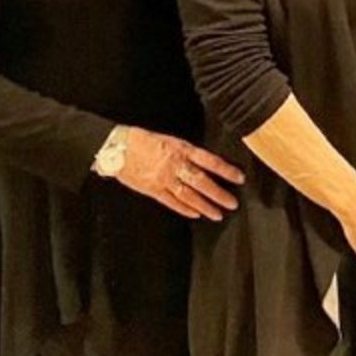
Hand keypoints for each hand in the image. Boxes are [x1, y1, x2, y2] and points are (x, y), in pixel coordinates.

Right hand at [113, 128, 243, 220]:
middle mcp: (175, 165)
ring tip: (217, 214)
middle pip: (201, 182)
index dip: (226, 170)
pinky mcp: (152, 189)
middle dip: (219, 194)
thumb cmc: (143, 140)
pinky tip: (195, 214)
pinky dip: (184, 208)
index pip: (210, 161)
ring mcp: (163, 179)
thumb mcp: (170, 140)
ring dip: (205, 206)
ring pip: (188, 195)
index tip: (239, 178)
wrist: (117, 147)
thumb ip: (187, 152)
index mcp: (181, 149)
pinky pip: (171, 201)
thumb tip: (205, 163)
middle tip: (232, 203)